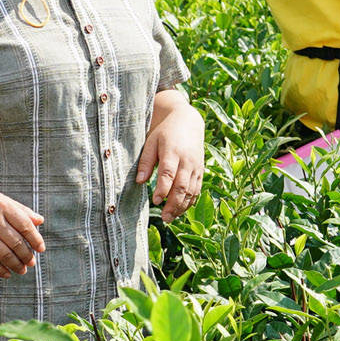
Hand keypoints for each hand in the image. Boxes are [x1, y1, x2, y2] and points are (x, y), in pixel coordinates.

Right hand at [0, 183, 45, 276]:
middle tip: (31, 262)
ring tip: (22, 270)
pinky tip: (7, 273)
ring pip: (4, 254)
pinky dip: (0, 269)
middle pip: (16, 242)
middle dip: (26, 255)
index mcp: (2, 206)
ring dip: (16, 264)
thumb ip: (19, 209)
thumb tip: (40, 221)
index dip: (35, 239)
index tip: (40, 248)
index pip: (25, 225)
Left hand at [137, 103, 205, 217]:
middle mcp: (187, 160)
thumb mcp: (151, 142)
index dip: (162, 188)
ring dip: (181, 206)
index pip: (168, 173)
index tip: (155, 200)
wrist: (187, 121)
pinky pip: (197, 189)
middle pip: (182, 185)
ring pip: (191, 190)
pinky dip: (189, 201)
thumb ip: (146, 161)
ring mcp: (196, 166)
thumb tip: (139, 181)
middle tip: (164, 217)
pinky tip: (180, 211)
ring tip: (170, 218)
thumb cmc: (164, 132)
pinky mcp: (200, 170)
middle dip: (173, 203)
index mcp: (173, 152)